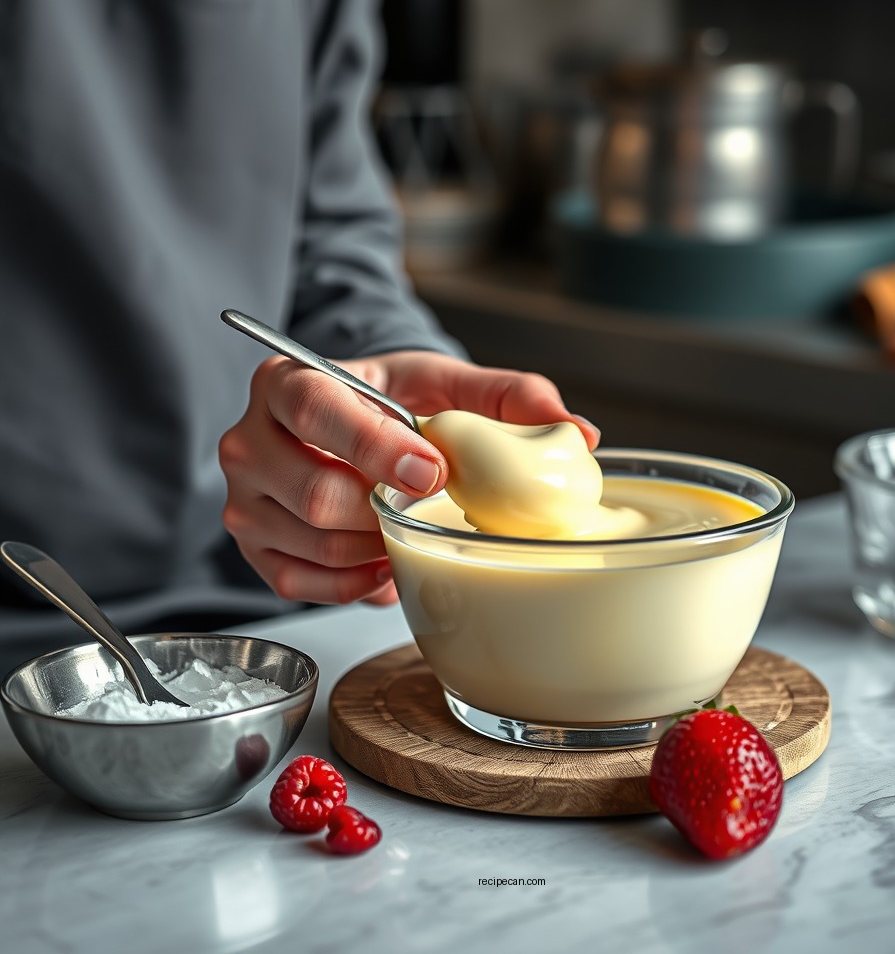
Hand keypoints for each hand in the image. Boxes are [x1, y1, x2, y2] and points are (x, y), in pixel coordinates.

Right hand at [218, 351, 598, 606]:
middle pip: (316, 494)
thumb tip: (578, 431)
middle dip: (388, 512)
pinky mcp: (255, 549)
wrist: (350, 426)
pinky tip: (382, 560)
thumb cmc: (392, 401)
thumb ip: (509, 397)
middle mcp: (250, 439)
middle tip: (431, 504)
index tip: (435, 472)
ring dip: (377, 547)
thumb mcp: (445, 384)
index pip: (317, 409)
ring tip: (406, 525)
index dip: (376, 445)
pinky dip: (354, 582)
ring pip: (313, 544)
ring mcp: (244, 499)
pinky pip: (300, 584)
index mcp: (288, 382)